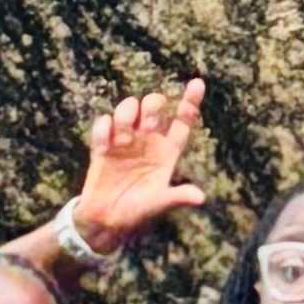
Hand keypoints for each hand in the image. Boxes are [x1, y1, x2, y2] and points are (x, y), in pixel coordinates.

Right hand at [70, 82, 210, 250]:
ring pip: (128, 109)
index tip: (197, 83)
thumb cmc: (137, 214)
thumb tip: (200, 197)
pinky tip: (106, 142)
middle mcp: (148, 142)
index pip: (182, 122)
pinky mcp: (103, 147)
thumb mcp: (158, 205)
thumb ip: (177, 197)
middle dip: (152, 107)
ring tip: (123, 137)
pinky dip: (104, 127)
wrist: (105, 221)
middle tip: (146, 125)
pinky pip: (103, 124)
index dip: (190, 102)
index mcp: (167, 153)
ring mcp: (125, 142)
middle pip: (155, 108)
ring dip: (126, 114)